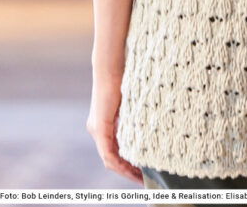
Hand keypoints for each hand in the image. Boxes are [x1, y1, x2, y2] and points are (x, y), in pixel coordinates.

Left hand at [86, 68, 142, 184]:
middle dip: (129, 171)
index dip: (128, 164)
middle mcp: (97, 129)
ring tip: (140, 178)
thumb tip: (150, 126)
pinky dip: (118, 162)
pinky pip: (107, 152)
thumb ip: (135, 115)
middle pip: (112, 159)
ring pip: (110, 159)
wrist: (111, 65)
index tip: (143, 171)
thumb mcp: (132, 102)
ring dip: (124, 170)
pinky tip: (129, 168)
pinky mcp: (99, 127)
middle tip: (144, 180)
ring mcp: (97, 129)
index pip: (115, 150)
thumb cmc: (124, 77)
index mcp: (105, 123)